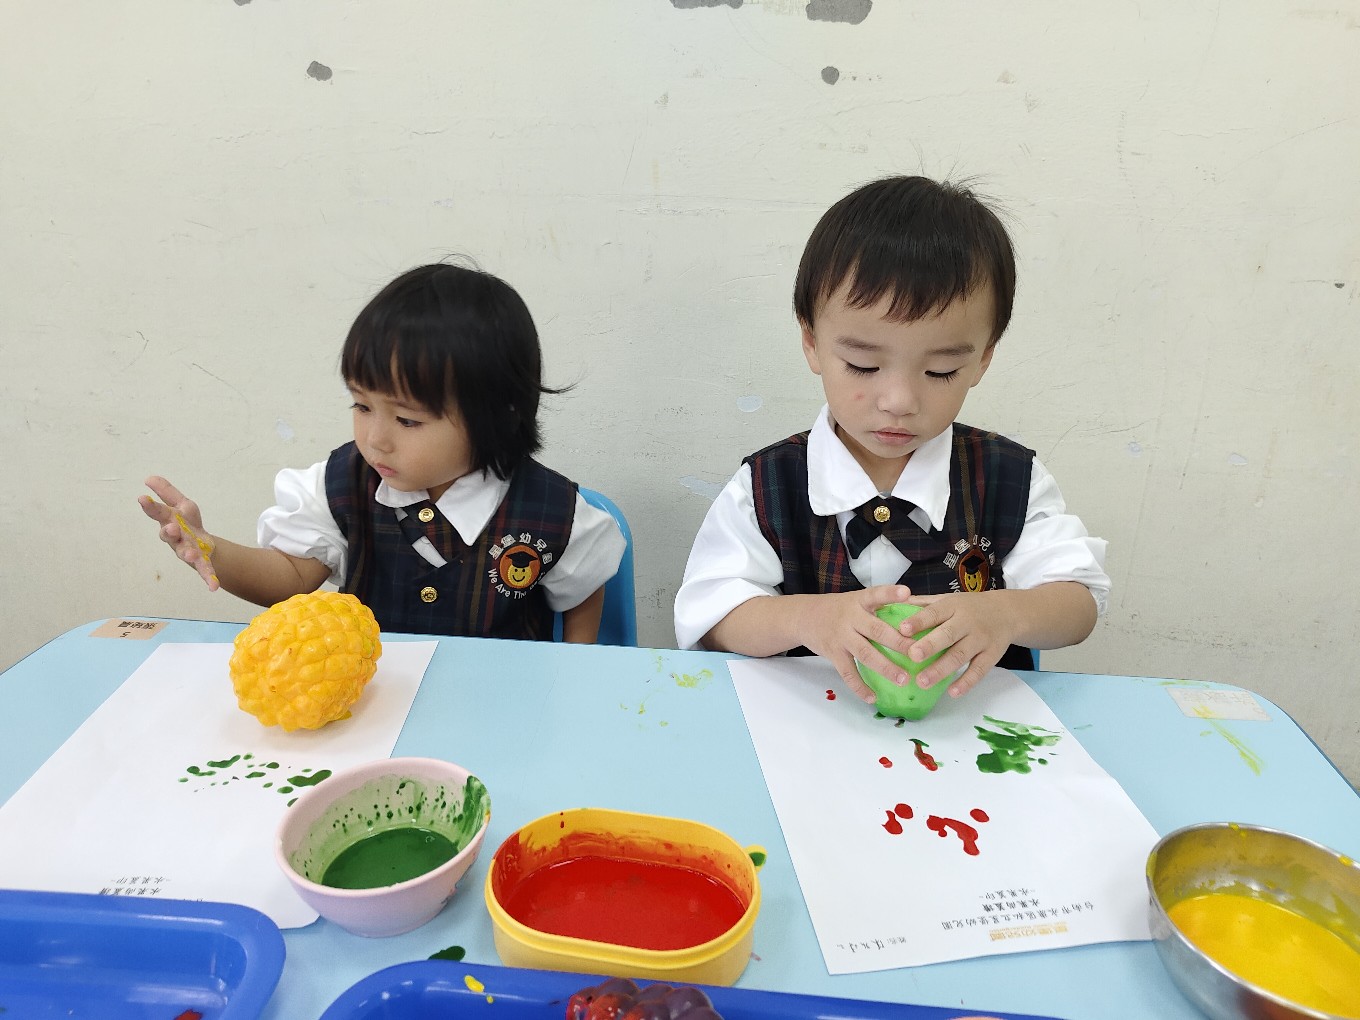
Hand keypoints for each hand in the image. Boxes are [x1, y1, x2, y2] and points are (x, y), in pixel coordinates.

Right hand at [138, 476, 218, 589]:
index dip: (150, 506)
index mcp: (169, 521)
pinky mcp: (201, 562)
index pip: (158, 512)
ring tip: (192, 556)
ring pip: (185, 553)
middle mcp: (175, 538)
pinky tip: (213, 587)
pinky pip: (205, 571)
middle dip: (169, 532)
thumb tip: (149, 478)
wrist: (203, 546)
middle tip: (170, 529)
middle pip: (169, 535)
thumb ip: (166, 492)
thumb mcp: (182, 504)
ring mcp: (187, 551)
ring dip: (187, 555)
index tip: (143, 498)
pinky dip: (209, 578)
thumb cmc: (187, 523)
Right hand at [797, 585, 915, 702]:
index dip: (891, 593)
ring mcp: (841, 637)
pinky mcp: (833, 654)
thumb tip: (916, 611)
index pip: (876, 594)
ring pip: (865, 654)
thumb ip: (880, 606)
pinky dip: (860, 687)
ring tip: (903, 680)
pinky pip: (848, 673)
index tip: (906, 593)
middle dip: (899, 642)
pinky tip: (873, 698)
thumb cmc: (839, 609)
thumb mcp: (856, 600)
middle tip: (918, 653)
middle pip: (877, 630)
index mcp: (859, 601)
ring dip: (885, 668)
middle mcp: (851, 618)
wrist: (803, 616)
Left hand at [896, 590, 1018, 697]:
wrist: (1008, 612)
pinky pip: (979, 670)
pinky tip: (952, 692)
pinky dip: (967, 682)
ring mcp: (981, 639)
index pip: (934, 612)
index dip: (919, 621)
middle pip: (948, 634)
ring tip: (922, 682)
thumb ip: (923, 604)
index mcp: (953, 606)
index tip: (902, 629)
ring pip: (961, 655)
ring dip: (942, 669)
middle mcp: (967, 622)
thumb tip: (891, 604)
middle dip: (930, 645)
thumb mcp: (948, 599)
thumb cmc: (969, 608)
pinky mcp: (992, 655)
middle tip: (912, 656)